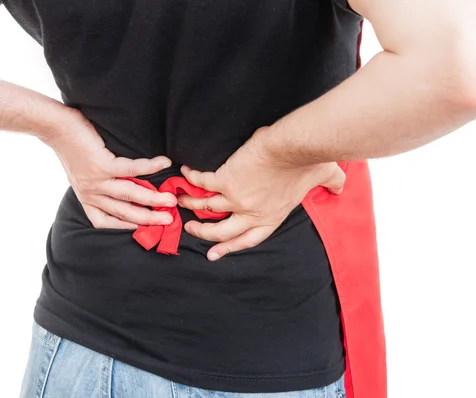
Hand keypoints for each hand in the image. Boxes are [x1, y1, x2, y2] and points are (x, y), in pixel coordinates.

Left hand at [45, 108, 176, 228]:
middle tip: (168, 219)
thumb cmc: (73, 147)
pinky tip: (163, 163)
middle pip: (124, 212)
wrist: (57, 128)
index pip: (105, 221)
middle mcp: (91, 194)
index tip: (144, 228)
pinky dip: (150, 167)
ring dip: (153, 199)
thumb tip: (129, 186)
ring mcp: (96, 181)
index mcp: (87, 198)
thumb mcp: (83, 174)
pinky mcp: (101, 165)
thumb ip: (101, 184)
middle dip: (148, 218)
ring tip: (171, 200)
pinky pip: (131, 169)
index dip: (125, 227)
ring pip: (130, 194)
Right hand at [178, 126, 345, 260]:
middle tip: (191, 228)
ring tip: (180, 201)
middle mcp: (252, 212)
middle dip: (204, 232)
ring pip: (207, 207)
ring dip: (192, 205)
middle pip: (222, 231)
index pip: (248, 239)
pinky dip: (192, 178)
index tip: (214, 254)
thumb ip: (331, 186)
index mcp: (272, 216)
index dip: (229, 248)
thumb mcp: (324, 178)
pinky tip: (185, 173)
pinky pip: (203, 182)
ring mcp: (237, 198)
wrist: (295, 147)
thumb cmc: (311, 162)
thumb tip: (340, 188)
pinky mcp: (227, 179)